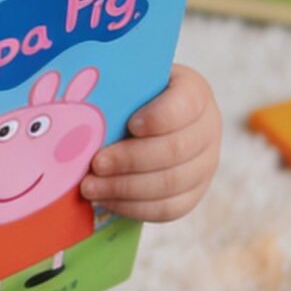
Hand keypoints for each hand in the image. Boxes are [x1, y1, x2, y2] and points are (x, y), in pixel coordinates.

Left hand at [79, 64, 220, 222]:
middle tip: (96, 163)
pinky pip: (169, 209)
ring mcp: (205, 165)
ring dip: (126, 188)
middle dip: (131, 160)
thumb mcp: (129, 80)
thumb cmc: (131, 95)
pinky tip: (105, 200)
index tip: (131, 125)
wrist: (146, 119)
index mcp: (194, 93)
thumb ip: (116, 85)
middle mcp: (208, 129)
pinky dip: (133, 207)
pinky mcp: (194, 193)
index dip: (159, 118)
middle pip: (176, 150)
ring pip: (172, 184)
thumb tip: (82, 95)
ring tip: (90, 186)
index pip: (184, 105)